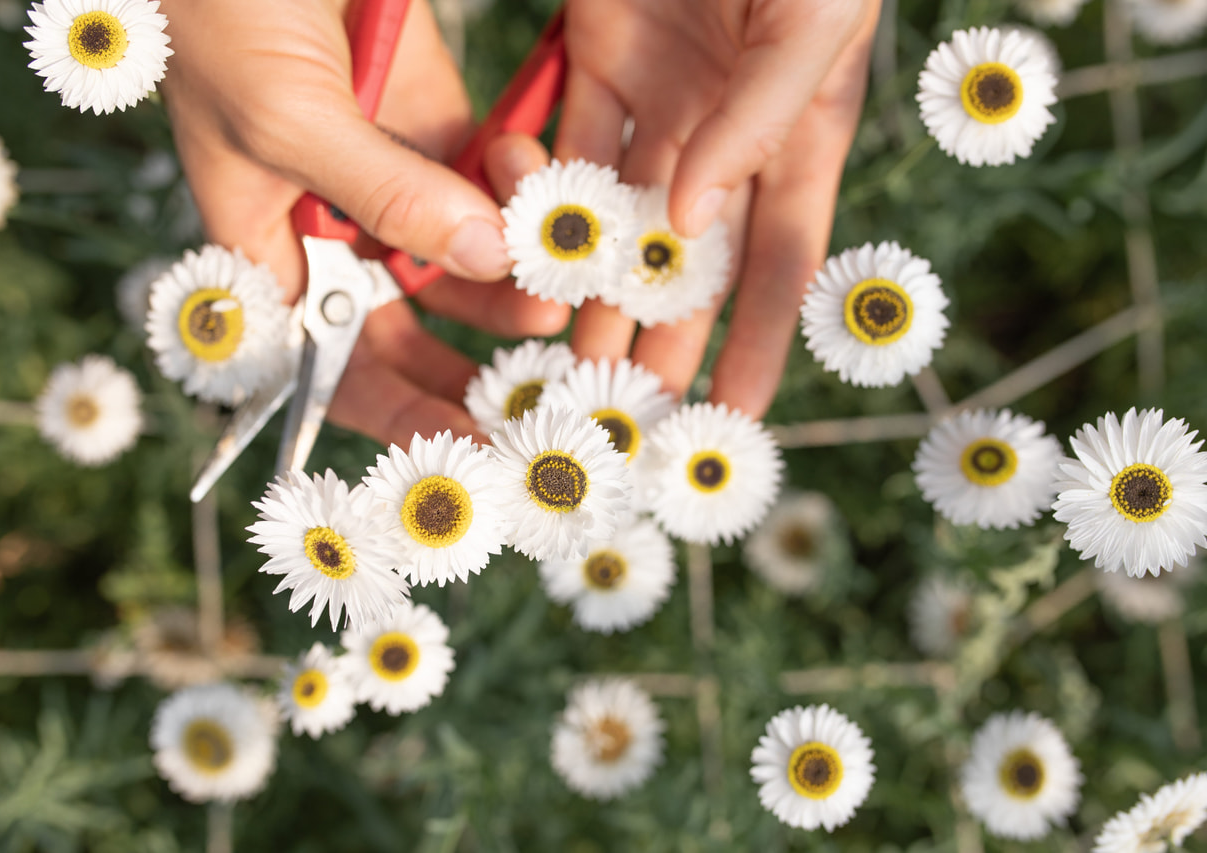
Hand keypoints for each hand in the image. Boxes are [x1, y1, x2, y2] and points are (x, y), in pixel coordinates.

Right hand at [161, 0, 568, 446]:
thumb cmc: (222, 16)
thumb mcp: (288, 119)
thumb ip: (386, 195)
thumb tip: (483, 256)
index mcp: (270, 251)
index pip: (329, 361)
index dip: (391, 411)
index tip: (461, 446)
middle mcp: (334, 230)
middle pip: (410, 326)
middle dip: (471, 360)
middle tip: (537, 395)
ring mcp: (392, 180)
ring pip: (464, 261)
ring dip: (512, 279)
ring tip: (559, 291)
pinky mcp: (438, 126)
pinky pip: (490, 186)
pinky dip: (519, 192)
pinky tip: (542, 192)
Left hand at [544, 0, 878, 415]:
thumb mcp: (810, 21)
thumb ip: (760, 120)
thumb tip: (693, 224)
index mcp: (798, 131)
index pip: (780, 260)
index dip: (760, 340)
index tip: (734, 417)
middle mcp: (727, 133)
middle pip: (691, 260)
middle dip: (664, 337)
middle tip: (630, 415)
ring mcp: (660, 101)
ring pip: (619, 218)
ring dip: (593, 289)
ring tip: (565, 361)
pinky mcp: (596, 62)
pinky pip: (564, 145)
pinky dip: (545, 199)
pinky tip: (524, 255)